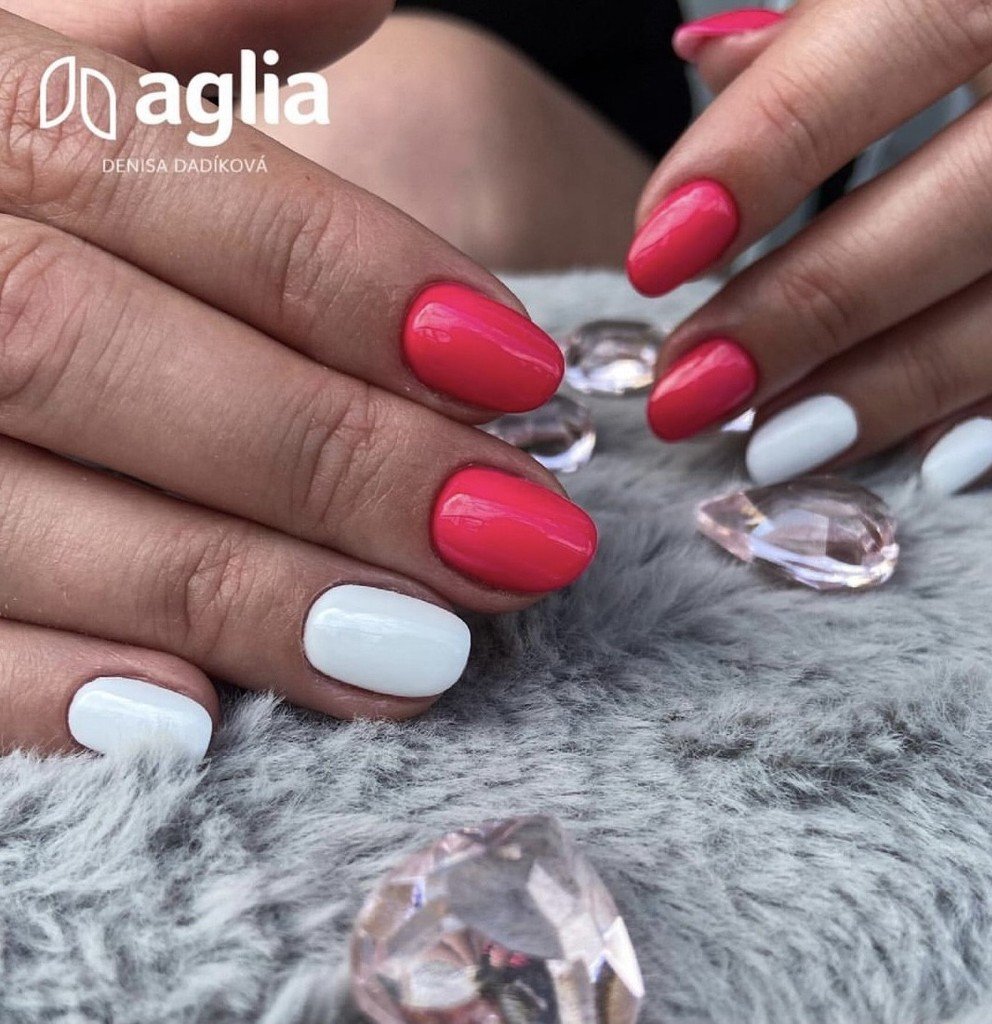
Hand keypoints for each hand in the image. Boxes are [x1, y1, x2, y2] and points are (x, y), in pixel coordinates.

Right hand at [0, 3, 594, 759]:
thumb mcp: (57, 54)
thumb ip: (187, 21)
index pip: (163, 179)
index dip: (354, 280)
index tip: (518, 370)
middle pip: (94, 355)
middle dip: (328, 460)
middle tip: (515, 541)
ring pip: (24, 515)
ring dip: (235, 596)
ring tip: (419, 653)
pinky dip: (48, 690)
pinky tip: (196, 722)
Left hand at [630, 0, 991, 495]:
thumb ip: (838, 16)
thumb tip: (705, 54)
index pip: (903, 28)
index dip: (771, 146)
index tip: (659, 251)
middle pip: (991, 187)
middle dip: (822, 302)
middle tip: (694, 391)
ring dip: (905, 384)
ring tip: (777, 443)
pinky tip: (930, 457)